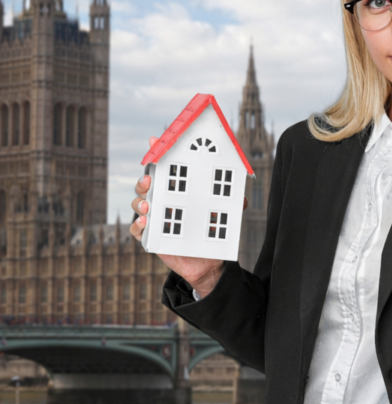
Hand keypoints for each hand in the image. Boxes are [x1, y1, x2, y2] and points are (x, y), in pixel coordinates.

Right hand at [129, 136, 247, 297]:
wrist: (206, 261)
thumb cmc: (211, 231)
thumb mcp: (224, 214)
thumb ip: (232, 204)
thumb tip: (242, 197)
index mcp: (177, 191)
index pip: (164, 170)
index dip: (157, 155)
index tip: (154, 142)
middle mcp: (163, 202)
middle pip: (145, 185)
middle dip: (143, 180)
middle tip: (149, 179)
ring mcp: (155, 219)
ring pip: (138, 204)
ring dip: (139, 201)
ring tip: (147, 205)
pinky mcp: (151, 237)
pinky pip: (137, 230)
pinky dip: (137, 225)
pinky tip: (144, 222)